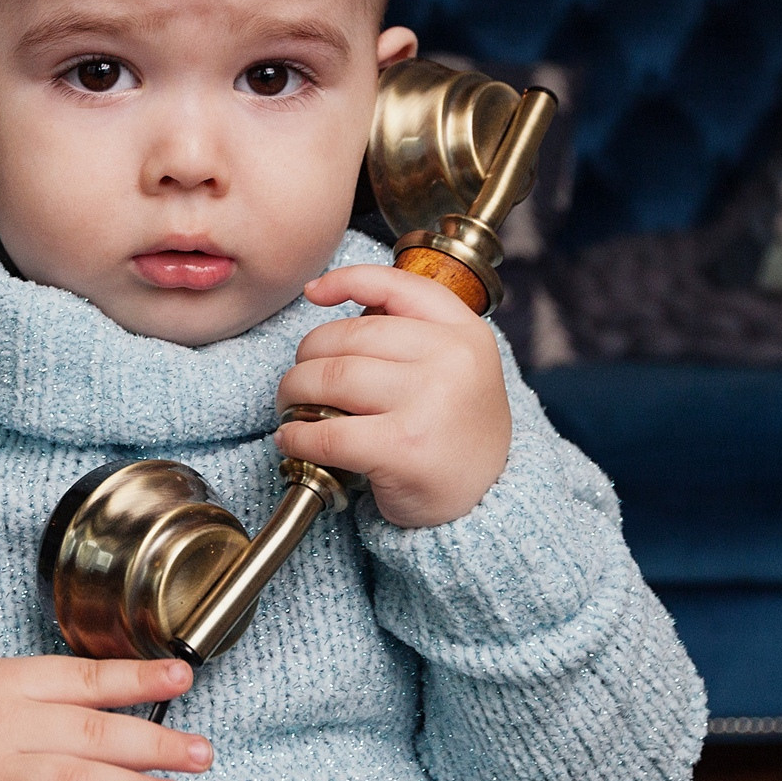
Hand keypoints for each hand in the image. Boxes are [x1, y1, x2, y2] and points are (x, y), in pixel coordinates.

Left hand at [275, 262, 510, 528]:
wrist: (487, 499)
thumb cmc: (452, 428)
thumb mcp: (452, 364)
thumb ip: (405, 328)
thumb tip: (326, 292)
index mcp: (464, 331)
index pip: (395, 284)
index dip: (346, 281)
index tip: (312, 292)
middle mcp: (452, 359)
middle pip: (346, 336)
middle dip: (306, 357)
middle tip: (297, 381)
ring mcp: (429, 402)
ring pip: (328, 378)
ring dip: (293, 393)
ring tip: (293, 408)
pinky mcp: (403, 448)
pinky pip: (325, 432)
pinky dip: (296, 436)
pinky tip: (294, 440)